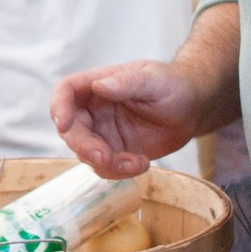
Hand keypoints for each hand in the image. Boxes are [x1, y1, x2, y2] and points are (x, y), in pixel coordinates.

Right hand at [49, 60, 200, 178]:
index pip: (66, 91)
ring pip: (86, 153)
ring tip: (135, 163)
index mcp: (96, 85)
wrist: (191, 109)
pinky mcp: (115, 152)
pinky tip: (142, 163)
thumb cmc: (172, 85)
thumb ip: (127, 82)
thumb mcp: (153, 79)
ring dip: (106, 163)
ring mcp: (103, 133)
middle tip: (104, 157)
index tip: (64, 124)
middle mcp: (94, 110)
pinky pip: (106, 168)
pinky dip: (121, 171)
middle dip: (84, 146)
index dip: (59, 106)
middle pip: (71, 129)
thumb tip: (99, 86)